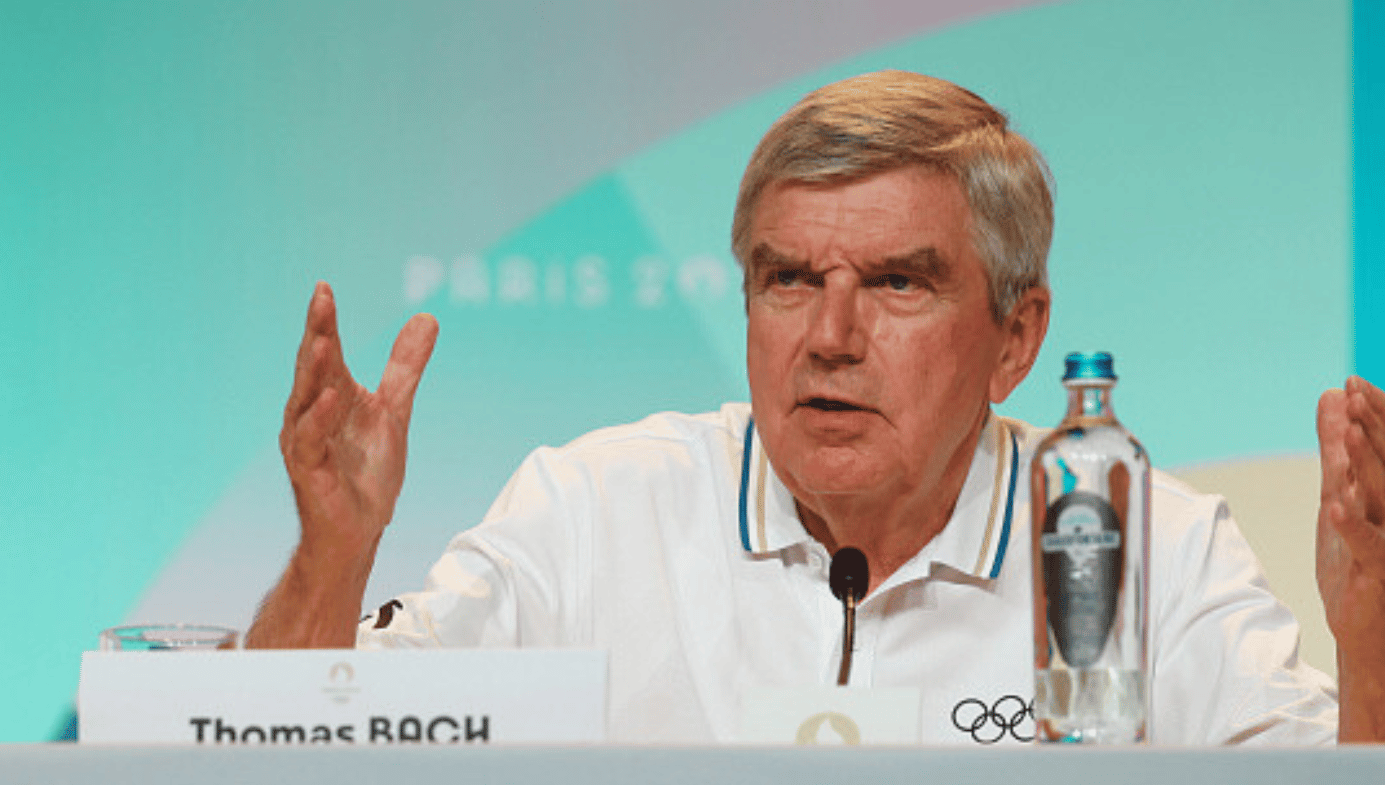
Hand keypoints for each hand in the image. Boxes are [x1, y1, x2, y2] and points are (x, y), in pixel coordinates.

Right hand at [280, 282, 438, 558]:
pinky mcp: (309, 472)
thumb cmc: (365, 470)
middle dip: (317, 331)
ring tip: (324, 340)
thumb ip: (404, 367)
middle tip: (321, 297)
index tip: (325, 287)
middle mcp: (308, 414)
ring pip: (305, 400)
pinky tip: (329, 399)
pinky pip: (310, 442)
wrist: (358, 530)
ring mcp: (306, 443)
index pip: (326, 352)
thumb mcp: (393, 410)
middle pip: (312, 367)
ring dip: (314, 371)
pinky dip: (318, 420)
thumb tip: (426, 316)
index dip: (325, 321)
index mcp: (328, 396)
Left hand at [1315, 376, 1384, 740]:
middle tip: (1356, 393)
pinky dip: (1352, 524)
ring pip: (1380, 499)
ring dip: (1365, 466)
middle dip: (1372, 430)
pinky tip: (1336, 502)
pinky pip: (1367, 545)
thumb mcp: (1338, 496)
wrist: (1370, 634)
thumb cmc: (1355, 562)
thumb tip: (1331, 395)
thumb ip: (1335, 449)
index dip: (1375, 417)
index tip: (1353, 382)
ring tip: (1346, 436)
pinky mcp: (1376, 573)